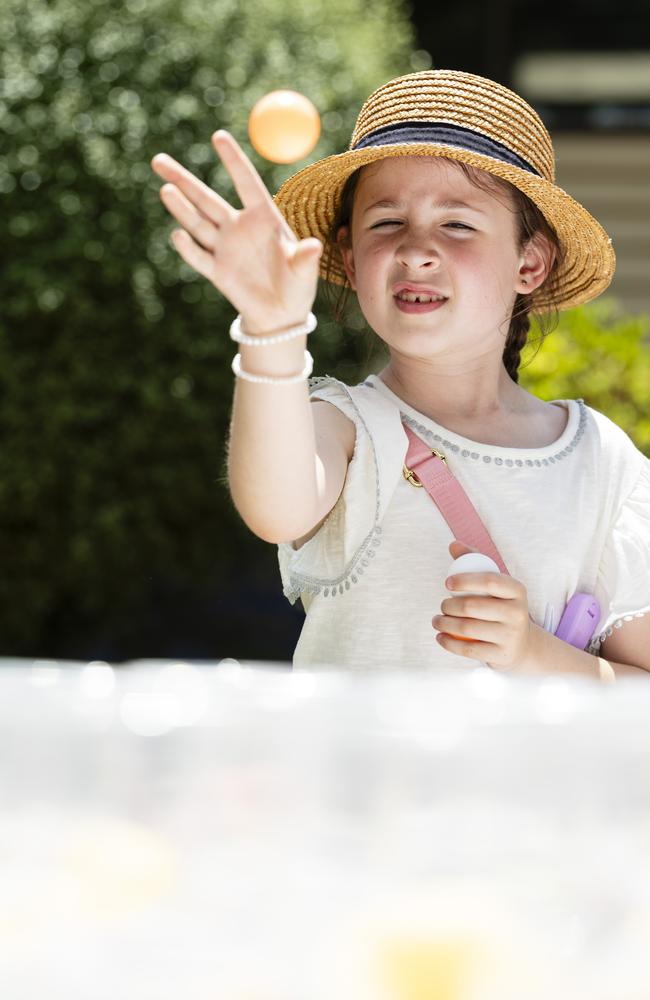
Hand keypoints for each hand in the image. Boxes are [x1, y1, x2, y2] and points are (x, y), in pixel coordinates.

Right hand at [150, 131, 322, 332]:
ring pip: (198, 224)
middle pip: (207, 199)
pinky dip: (188, 248)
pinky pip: (200, 257)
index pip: (245, 183)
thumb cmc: (298, 287)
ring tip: (166, 189)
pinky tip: (179, 235)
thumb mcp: (305, 273)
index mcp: (263, 218)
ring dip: (182, 208)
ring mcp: (225, 249)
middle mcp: (239, 228)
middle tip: (159, 160)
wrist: (281, 315)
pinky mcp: (218, 272)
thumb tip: (314, 247)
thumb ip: (305, 259)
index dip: (232, 160)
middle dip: (183, 179)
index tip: (217, 135)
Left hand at [432, 540, 535, 670]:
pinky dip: (448, 643)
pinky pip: (468, 649)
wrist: (523, 645)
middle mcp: (517, 613)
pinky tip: (440, 637)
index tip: (447, 583)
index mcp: (517, 591)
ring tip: (437, 620)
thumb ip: (475, 561)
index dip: (465, 580)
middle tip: (442, 606)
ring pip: (467, 628)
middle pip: (473, 606)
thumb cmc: (502, 608)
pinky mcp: (501, 655)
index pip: (490, 580)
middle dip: (448, 605)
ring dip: (444, 623)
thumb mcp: (496, 585)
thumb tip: (453, 544)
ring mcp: (510, 636)